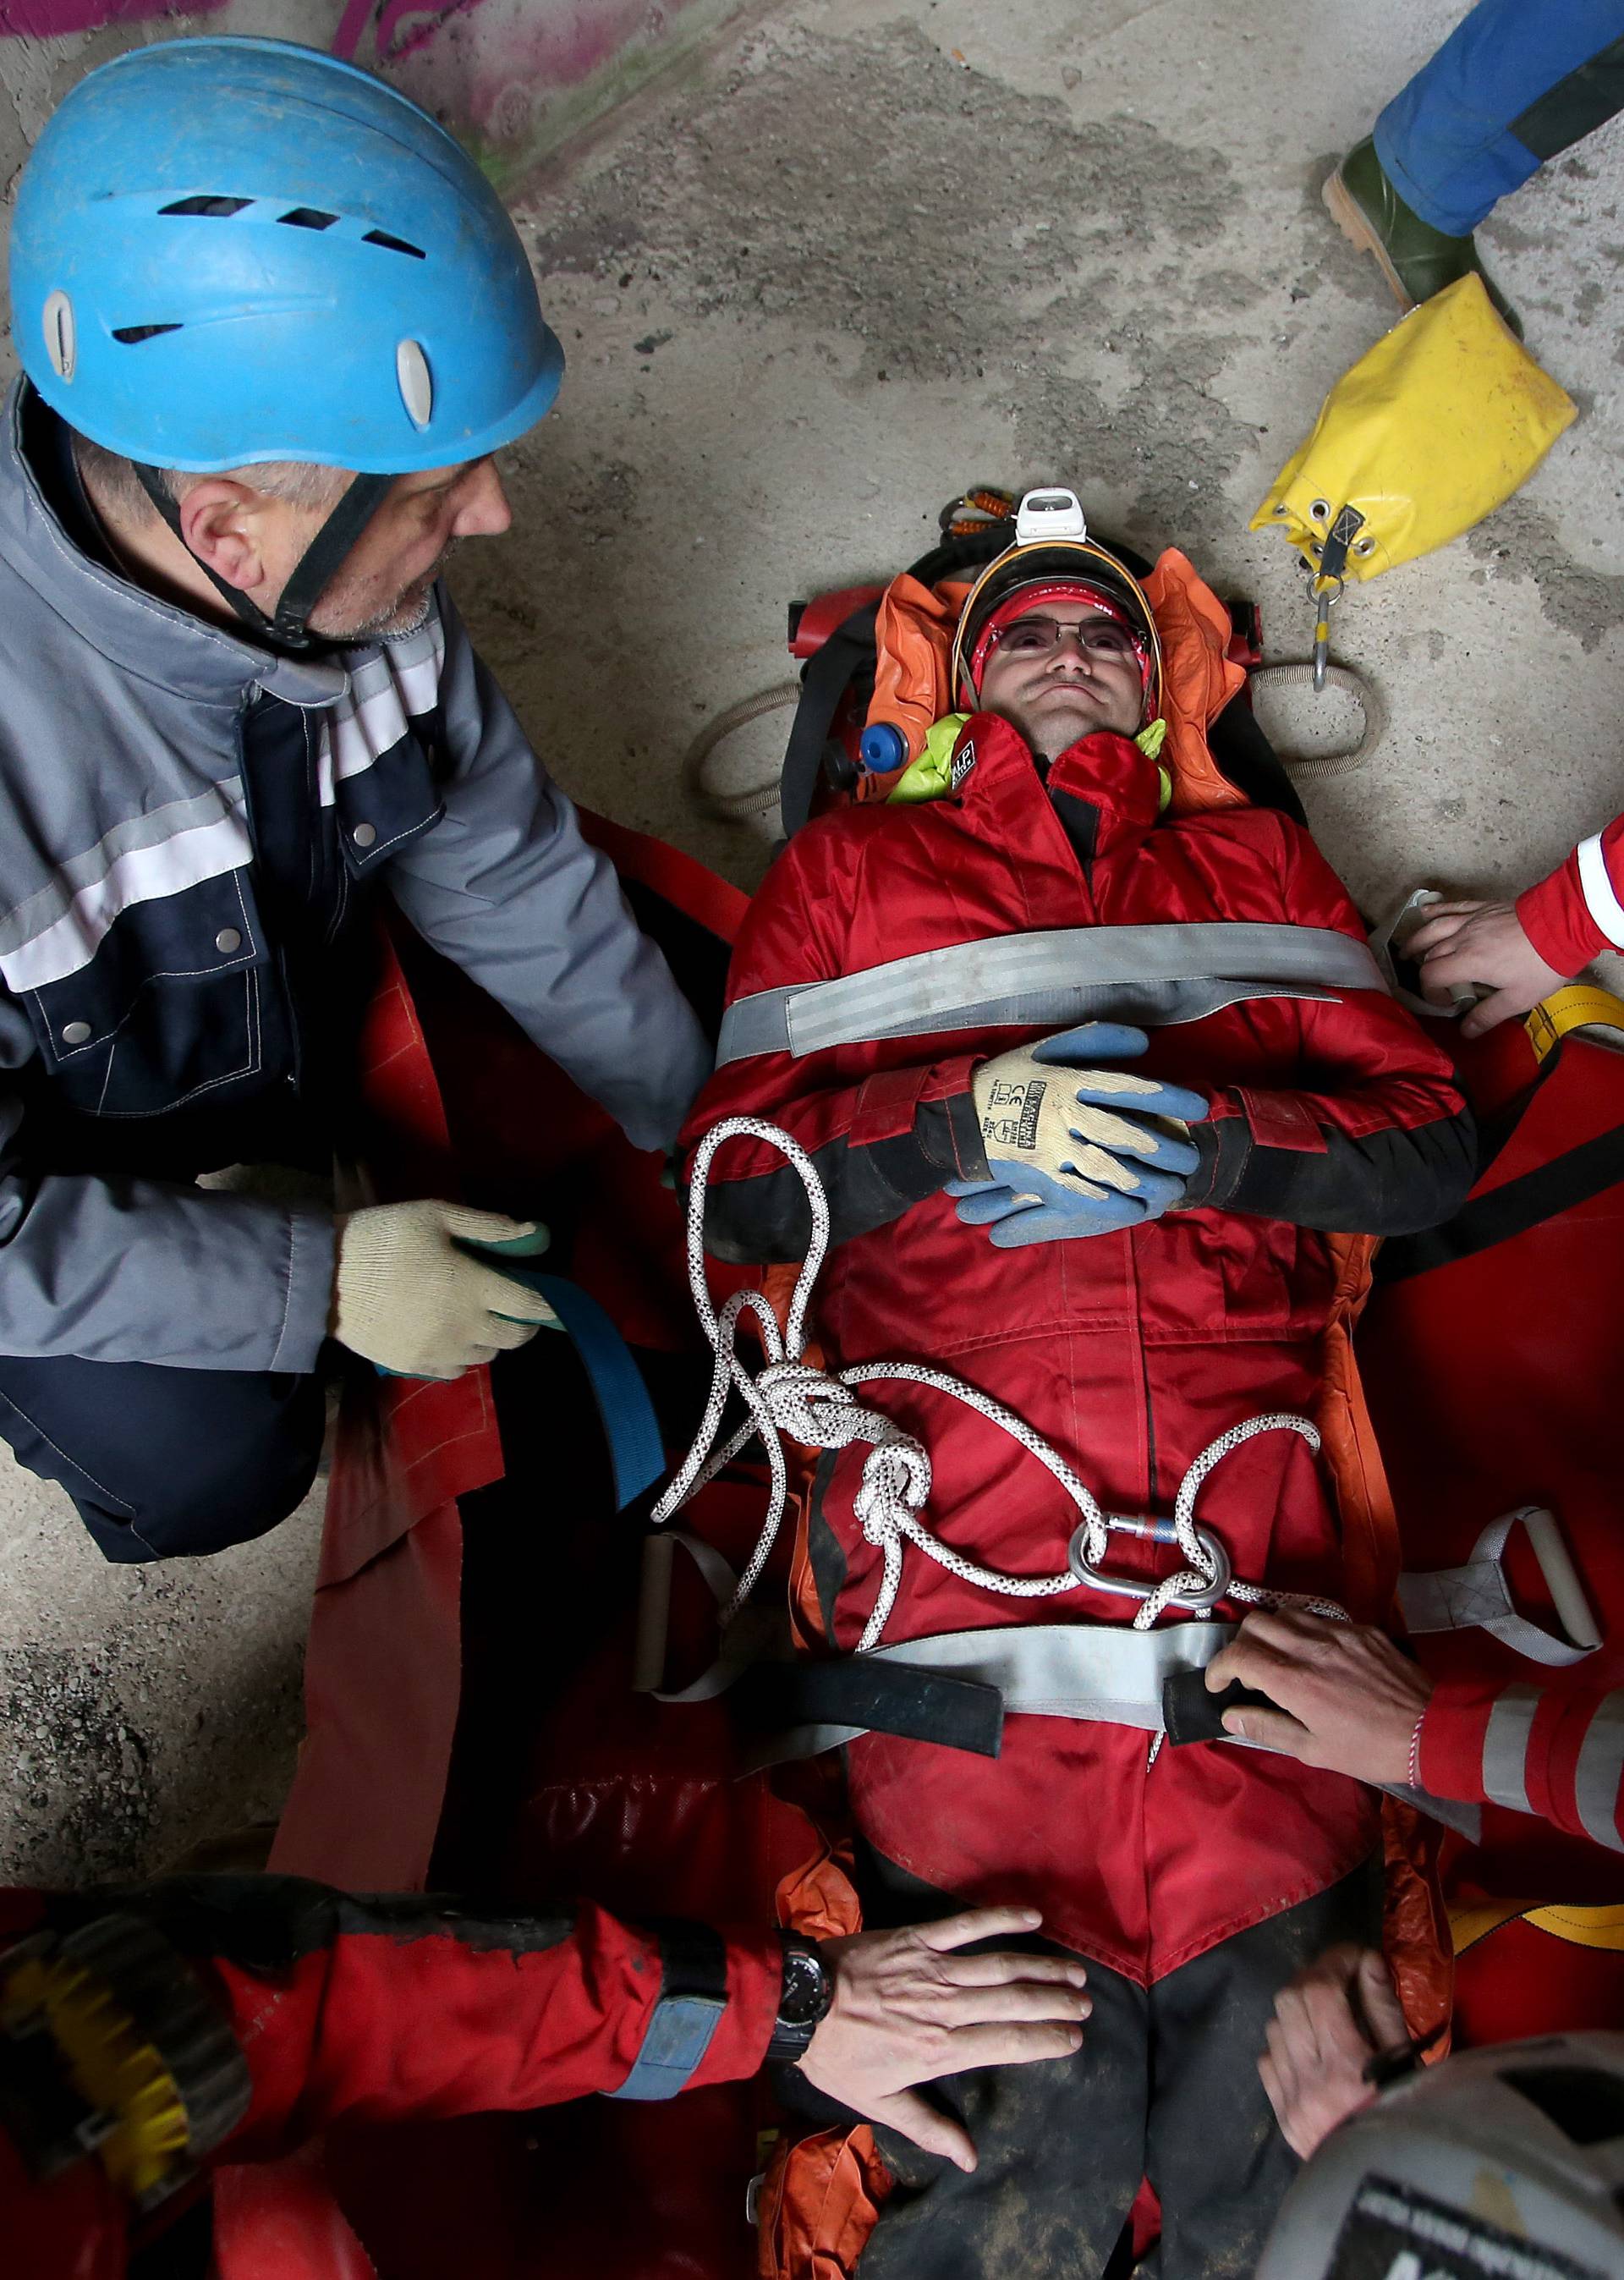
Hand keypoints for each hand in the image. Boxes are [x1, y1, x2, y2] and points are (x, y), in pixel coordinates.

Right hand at [330, 1201, 558, 1377]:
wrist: (324, 1276)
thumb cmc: (384, 1237)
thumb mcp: (437, 1216)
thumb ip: (489, 1227)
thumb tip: (536, 1232)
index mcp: (473, 1287)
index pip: (531, 1304)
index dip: (549, 1304)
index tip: (554, 1300)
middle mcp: (464, 1326)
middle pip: (515, 1337)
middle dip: (525, 1323)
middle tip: (516, 1306)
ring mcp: (439, 1351)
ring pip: (487, 1355)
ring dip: (493, 1338)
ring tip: (479, 1317)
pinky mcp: (415, 1366)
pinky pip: (456, 1370)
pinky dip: (464, 1356)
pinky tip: (452, 1336)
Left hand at [796, 1905, 1088, 2171]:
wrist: (800, 2004)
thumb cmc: (838, 2057)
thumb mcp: (879, 2103)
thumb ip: (929, 2128)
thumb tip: (969, 2159)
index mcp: (939, 2049)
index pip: (1008, 2042)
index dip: (1046, 2039)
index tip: (1075, 2038)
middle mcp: (946, 2007)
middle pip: (1014, 2002)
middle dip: (1056, 2002)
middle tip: (1086, 2004)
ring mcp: (933, 1968)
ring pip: (1001, 1965)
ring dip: (1042, 1966)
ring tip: (1075, 1971)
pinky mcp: (917, 1938)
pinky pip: (965, 1926)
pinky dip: (1000, 1919)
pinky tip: (1032, 1917)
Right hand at [956, 1022, 1206, 1244]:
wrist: (958, 1115)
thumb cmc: (1008, 1078)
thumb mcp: (1048, 1047)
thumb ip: (1097, 1040)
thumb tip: (1145, 1042)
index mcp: (1071, 1080)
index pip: (1131, 1089)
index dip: (1170, 1098)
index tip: (1199, 1108)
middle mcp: (1066, 1114)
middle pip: (1128, 1134)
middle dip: (1168, 1149)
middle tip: (1191, 1158)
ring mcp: (1052, 1149)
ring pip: (1111, 1169)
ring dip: (1148, 1182)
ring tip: (1172, 1188)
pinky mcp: (1039, 1178)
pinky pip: (1082, 1197)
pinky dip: (1112, 1205)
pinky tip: (1134, 1210)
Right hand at [1203, 1610, 1430, 1783]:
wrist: (1431, 1730)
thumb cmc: (1369, 1749)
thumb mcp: (1315, 1750)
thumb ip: (1268, 1728)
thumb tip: (1230, 1716)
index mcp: (1295, 1681)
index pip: (1238, 1655)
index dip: (1218, 1667)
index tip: (1218, 1684)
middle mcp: (1311, 1647)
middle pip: (1256, 1623)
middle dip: (1241, 1644)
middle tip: (1248, 1671)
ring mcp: (1338, 1633)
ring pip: (1286, 1613)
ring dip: (1271, 1632)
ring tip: (1277, 1657)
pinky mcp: (1361, 1629)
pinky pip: (1320, 1617)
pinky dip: (1304, 1631)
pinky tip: (1314, 1654)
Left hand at [1260, 1944, 1408, 2158]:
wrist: (1393, 2182)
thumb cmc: (1412, 2116)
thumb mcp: (1407, 2061)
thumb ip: (1383, 2008)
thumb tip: (1367, 1959)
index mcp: (1348, 2067)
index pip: (1322, 1991)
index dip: (1335, 1962)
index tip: (1353, 1957)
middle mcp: (1310, 2081)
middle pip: (1290, 2001)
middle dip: (1313, 1979)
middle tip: (1337, 1978)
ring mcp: (1290, 2101)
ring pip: (1274, 2026)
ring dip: (1297, 2011)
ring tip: (1325, 2016)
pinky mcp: (1281, 2116)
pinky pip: (1267, 2060)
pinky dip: (1283, 2044)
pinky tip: (1308, 2050)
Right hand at [1408, 899, 1569, 1037]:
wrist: (1563, 924)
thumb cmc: (1541, 965)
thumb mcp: (1518, 999)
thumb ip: (1488, 1015)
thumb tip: (1465, 1031)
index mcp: (1467, 962)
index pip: (1431, 975)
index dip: (1430, 992)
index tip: (1445, 1002)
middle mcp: (1462, 939)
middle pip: (1430, 953)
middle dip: (1424, 970)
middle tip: (1429, 983)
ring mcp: (1471, 920)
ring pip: (1433, 928)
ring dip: (1417, 940)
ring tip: (1407, 950)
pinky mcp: (1483, 907)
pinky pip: (1453, 906)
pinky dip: (1435, 909)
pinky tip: (1425, 910)